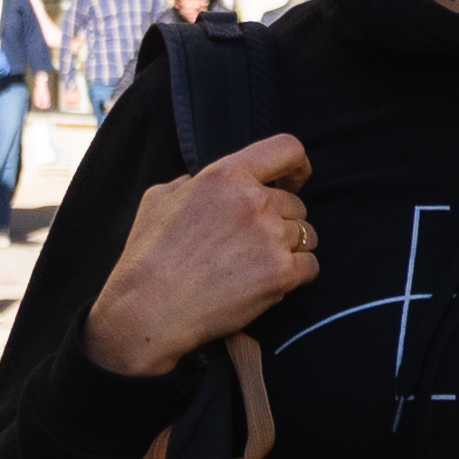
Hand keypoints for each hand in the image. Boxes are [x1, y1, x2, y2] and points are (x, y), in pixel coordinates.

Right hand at [81, 134, 318, 378]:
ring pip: (306, 235)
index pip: (287, 150)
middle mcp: (254, 202)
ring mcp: (271, 238)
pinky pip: (310, 266)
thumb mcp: (159, 198)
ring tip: (257, 263)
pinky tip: (270, 281)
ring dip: (290, 247)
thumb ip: (191, 182)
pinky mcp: (281, 274)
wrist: (149, 308)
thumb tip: (202, 182)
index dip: (297, 166)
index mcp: (226, 176)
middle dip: (280, 220)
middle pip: (296, 203)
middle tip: (250, 242)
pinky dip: (297, 274)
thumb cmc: (148, 255)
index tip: (293, 181)